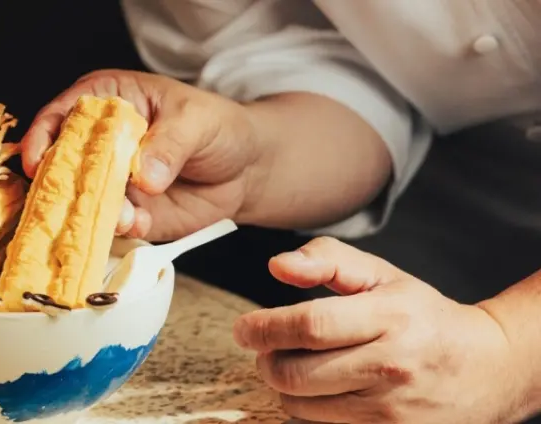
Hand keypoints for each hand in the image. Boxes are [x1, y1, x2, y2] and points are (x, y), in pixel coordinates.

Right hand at [21, 69, 258, 240]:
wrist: (247, 169)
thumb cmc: (217, 126)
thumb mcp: (196, 121)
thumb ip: (170, 143)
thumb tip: (145, 176)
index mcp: (106, 102)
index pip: (62, 115)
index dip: (44, 138)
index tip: (40, 163)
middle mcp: (99, 144)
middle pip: (61, 164)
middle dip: (63, 184)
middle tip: (76, 198)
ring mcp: (111, 182)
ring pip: (82, 201)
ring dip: (92, 212)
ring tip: (122, 215)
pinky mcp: (128, 214)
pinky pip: (112, 225)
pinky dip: (120, 228)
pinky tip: (138, 223)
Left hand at [233, 237, 524, 423]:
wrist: (486, 368)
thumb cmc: (423, 317)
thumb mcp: (381, 275)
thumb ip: (327, 260)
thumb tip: (278, 266)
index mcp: (389, 317)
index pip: (310, 325)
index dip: (264, 327)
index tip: (244, 328)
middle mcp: (391, 367)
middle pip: (296, 374)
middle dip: (267, 360)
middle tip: (268, 348)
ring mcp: (390, 412)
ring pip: (301, 407)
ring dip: (286, 387)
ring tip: (300, 366)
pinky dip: (308, 411)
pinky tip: (321, 392)